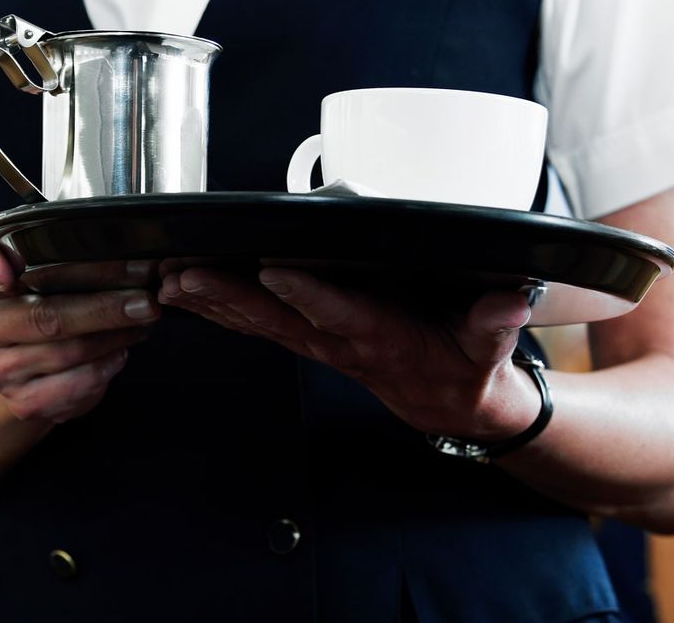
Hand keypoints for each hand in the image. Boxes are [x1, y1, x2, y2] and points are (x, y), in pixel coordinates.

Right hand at [0, 246, 159, 423]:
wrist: (9, 360)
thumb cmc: (28, 299)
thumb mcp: (22, 265)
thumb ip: (41, 251)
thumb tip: (110, 244)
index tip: (8, 270)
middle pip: (46, 316)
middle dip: (105, 306)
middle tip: (146, 297)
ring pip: (69, 352)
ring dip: (115, 335)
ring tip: (143, 319)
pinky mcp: (22, 402)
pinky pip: (76, 386)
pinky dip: (106, 366)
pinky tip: (121, 351)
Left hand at [158, 267, 538, 440]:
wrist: (446, 403)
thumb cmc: (465, 366)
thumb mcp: (488, 350)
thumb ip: (494, 325)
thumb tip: (509, 301)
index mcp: (381, 337)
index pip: (339, 313)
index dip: (307, 294)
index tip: (273, 271)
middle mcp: (337, 341)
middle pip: (275, 318)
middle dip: (226, 296)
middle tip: (184, 275)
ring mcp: (314, 344)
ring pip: (254, 322)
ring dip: (207, 302)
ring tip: (165, 280)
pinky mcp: (304, 340)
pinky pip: (252, 325)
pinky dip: (214, 309)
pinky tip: (179, 293)